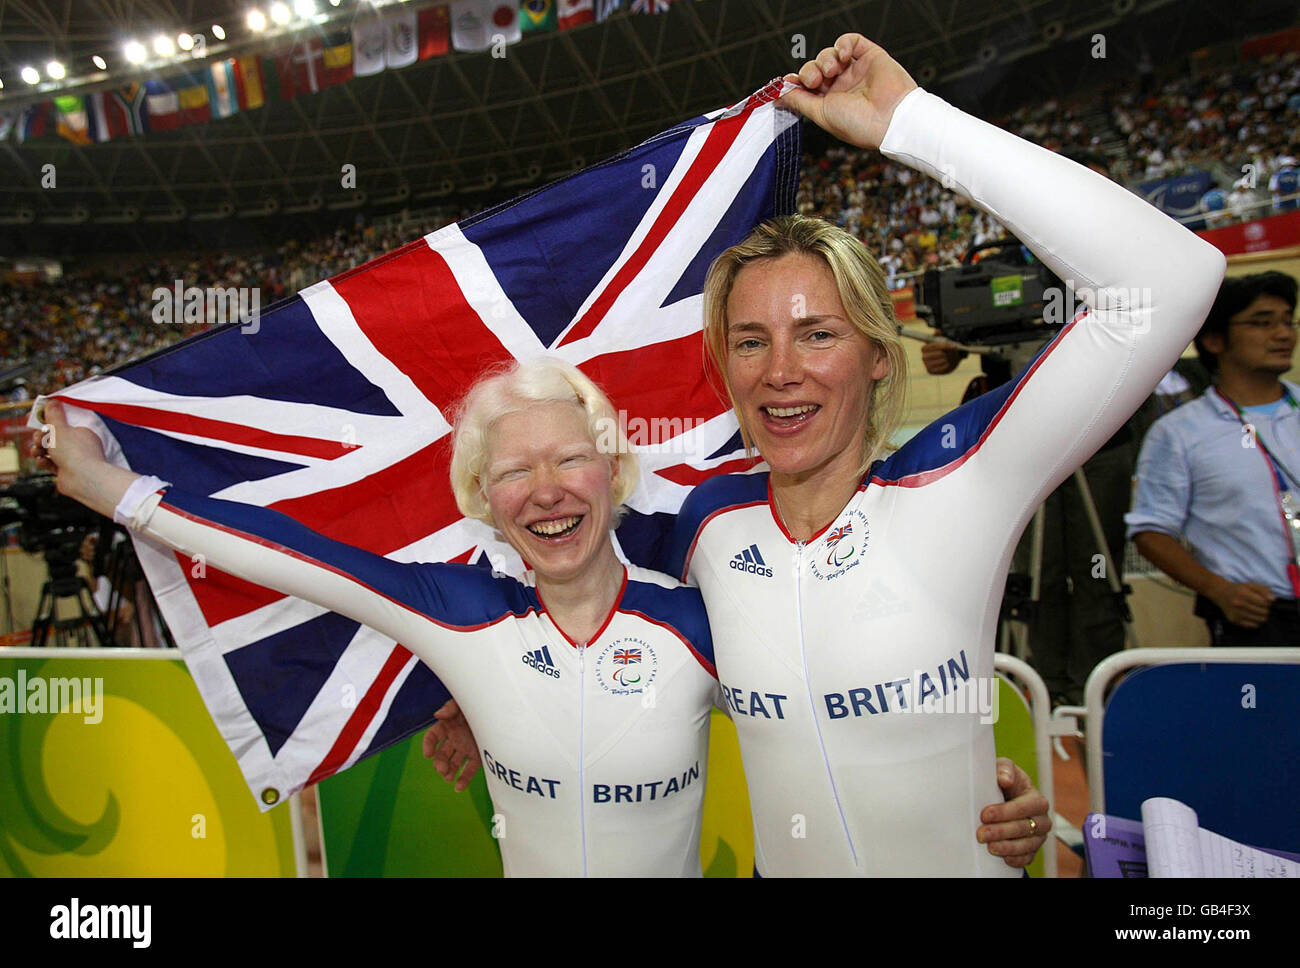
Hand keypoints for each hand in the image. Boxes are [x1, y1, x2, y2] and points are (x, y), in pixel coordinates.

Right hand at [26, 400, 106, 496]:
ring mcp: (73, 460)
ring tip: (37, 451)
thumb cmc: (75, 452)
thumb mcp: (61, 428)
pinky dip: (45, 462)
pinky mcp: (66, 472)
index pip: (62, 424)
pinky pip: (52, 464)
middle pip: (54, 438)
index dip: (47, 422)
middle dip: (41, 437)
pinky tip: (42, 460)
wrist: (83, 479)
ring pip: (51, 452)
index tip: (34, 421)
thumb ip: (54, 414)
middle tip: (38, 439)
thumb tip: (53, 400)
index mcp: (82, 433)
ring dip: (40, 450)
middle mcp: (80, 446)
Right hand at [421, 699, 481, 791]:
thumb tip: (437, 715)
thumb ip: (450, 707)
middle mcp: (455, 738)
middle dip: (439, 763)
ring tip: (448, 777)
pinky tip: (458, 787)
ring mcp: (466, 748)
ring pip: (453, 764)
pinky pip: (469, 769)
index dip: (428, 746)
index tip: (428, 754)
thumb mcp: (464, 702)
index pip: (432, 737)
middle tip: (442, 770)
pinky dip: (463, 779)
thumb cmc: (480, 702)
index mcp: (448, 725)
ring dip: (448, 772)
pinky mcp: (478, 755)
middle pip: (441, 754)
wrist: (500, 708)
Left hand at [780, 33, 918, 150]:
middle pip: (815, 68)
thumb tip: (778, 95)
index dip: (797, 82)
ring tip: (832, 71)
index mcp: (831, 103)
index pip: (807, 86)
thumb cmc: (858, 123)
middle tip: (815, 80)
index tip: (787, 83)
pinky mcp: (871, 56)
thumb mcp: (821, 114)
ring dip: (825, 59)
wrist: (891, 119)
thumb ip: (800, 101)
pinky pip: (851, 40)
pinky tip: (843, 55)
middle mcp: (843, 86)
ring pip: (830, 54)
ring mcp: (856, 70)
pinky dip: (842, 44)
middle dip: (810, 71)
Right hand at [921, 329, 962, 374]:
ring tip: (950, 357)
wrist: (947, 360)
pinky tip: (948, 363)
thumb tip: (938, 331)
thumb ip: (939, 335)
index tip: (948, 344)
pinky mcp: (930, 371)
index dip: (940, 345)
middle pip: (937, 354)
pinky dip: (947, 365)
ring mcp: (926, 365)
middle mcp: (924, 357)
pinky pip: (941, 368)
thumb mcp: (942, 340)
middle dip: (945, 352)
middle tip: (951, 351)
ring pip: (940, 360)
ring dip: (948, 358)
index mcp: (924, 348)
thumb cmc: (944, 349)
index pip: (930, 346)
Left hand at [977, 757, 1050, 867]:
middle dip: (1001, 831)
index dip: (1005, 812)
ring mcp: (1038, 836)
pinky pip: (1027, 857)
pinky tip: (1003, 858)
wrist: (1003, 796)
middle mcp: (1041, 819)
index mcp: (1037, 800)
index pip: (1024, 807)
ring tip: (990, 847)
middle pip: (1024, 828)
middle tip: (981, 834)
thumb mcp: (1003, 768)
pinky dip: (1016, 859)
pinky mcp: (1032, 849)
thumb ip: (1004, 769)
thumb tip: (1004, 779)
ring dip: (1007, 847)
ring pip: (1027, 845)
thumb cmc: (1003, 781)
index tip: (985, 814)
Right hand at [1209, 579, 1273, 627]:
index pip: (1264, 603)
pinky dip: (1256, 622)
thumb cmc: (1239, 589)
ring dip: (1262, 616)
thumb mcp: (1251, 585)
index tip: (1265, 601)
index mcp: (1243, 593)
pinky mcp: (1234, 620)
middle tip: (1262, 607)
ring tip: (1258, 612)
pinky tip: (1253, 617)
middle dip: (1266, 610)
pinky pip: (1252, 625)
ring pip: (1260, 620)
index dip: (1268, 603)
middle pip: (1263, 612)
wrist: (1221, 594)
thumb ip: (1263, 590)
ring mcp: (1236, 613)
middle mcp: (1238, 604)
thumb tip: (1273, 600)